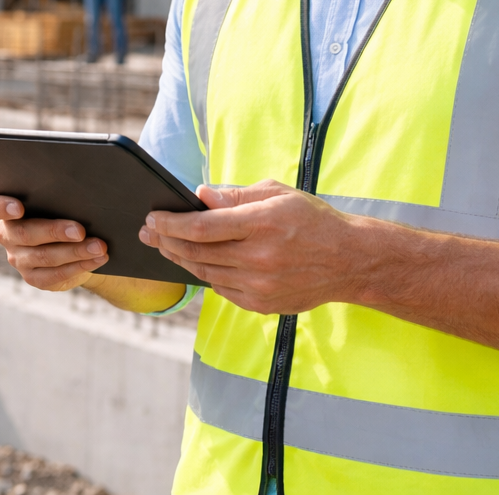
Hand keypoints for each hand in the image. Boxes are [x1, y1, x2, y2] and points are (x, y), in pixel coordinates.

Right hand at [0, 192, 107, 290]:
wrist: (73, 239)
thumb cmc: (62, 207)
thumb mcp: (56, 198)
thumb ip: (56, 194)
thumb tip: (80, 192)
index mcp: (4, 207)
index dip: (0, 207)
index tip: (19, 207)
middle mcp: (6, 234)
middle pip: (24, 233)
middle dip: (55, 231)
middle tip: (80, 230)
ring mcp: (17, 258)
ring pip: (44, 256)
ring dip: (75, 251)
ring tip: (99, 246)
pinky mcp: (33, 277)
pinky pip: (54, 275)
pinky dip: (78, 266)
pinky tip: (96, 259)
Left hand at [139, 180, 366, 314]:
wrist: (349, 261)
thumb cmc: (311, 220)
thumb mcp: (277, 194)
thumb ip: (235, 196)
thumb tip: (199, 196)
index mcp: (262, 223)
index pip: (202, 226)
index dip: (170, 223)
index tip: (152, 217)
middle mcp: (260, 257)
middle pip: (196, 252)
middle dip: (165, 241)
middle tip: (148, 232)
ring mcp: (260, 285)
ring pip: (205, 272)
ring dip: (180, 259)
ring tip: (165, 246)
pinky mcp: (261, 304)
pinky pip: (221, 289)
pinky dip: (206, 274)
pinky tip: (197, 262)